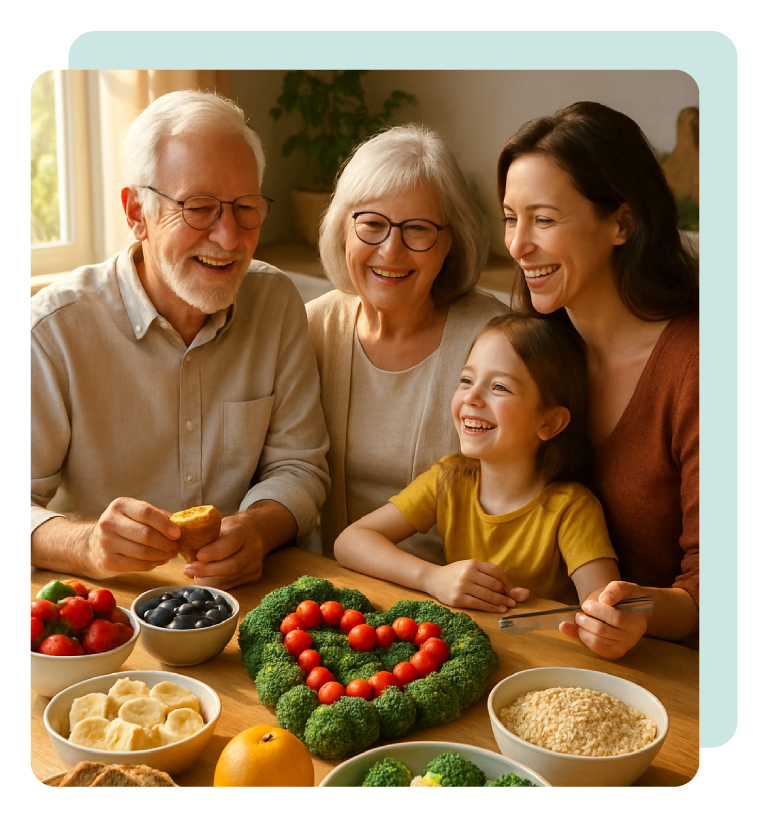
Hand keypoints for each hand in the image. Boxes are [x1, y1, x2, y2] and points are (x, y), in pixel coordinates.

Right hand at [86, 497, 179, 575]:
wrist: (93, 545)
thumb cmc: (123, 527)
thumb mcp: (135, 514)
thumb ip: (156, 516)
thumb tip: (178, 524)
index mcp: (120, 505)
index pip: (146, 512)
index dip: (165, 524)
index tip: (178, 534)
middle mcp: (109, 522)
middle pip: (146, 534)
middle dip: (166, 543)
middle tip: (175, 547)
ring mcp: (106, 543)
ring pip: (143, 552)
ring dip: (161, 555)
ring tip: (169, 555)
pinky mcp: (108, 561)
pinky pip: (137, 565)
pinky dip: (152, 564)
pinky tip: (158, 561)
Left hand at [182, 500, 296, 589]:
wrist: (257, 532)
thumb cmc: (232, 528)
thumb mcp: (220, 524)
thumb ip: (206, 535)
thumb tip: (185, 548)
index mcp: (244, 531)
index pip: (230, 544)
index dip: (212, 553)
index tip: (197, 556)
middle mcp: (253, 549)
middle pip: (231, 566)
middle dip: (207, 570)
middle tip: (188, 569)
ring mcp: (255, 565)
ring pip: (230, 578)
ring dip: (208, 579)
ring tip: (194, 575)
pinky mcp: (254, 576)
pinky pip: (232, 584)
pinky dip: (216, 584)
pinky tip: (205, 579)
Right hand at [426, 559, 528, 612]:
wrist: (433, 579)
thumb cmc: (455, 574)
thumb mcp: (470, 567)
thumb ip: (488, 574)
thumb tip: (511, 587)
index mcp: (472, 563)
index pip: (495, 571)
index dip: (506, 582)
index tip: (511, 590)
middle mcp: (468, 573)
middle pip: (494, 584)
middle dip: (506, 594)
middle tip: (513, 601)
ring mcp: (462, 586)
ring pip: (488, 595)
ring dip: (501, 602)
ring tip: (508, 606)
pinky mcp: (458, 599)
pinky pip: (479, 604)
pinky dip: (491, 608)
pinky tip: (498, 610)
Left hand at [559, 580, 648, 658]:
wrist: (628, 610)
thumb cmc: (625, 598)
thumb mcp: (623, 588)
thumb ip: (615, 590)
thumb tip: (605, 599)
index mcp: (637, 621)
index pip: (616, 618)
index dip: (597, 611)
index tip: (586, 604)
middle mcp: (632, 637)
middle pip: (603, 631)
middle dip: (586, 621)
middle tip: (579, 613)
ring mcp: (623, 647)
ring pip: (597, 642)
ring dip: (582, 630)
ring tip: (579, 619)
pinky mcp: (613, 652)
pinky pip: (595, 648)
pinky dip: (582, 638)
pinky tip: (577, 629)